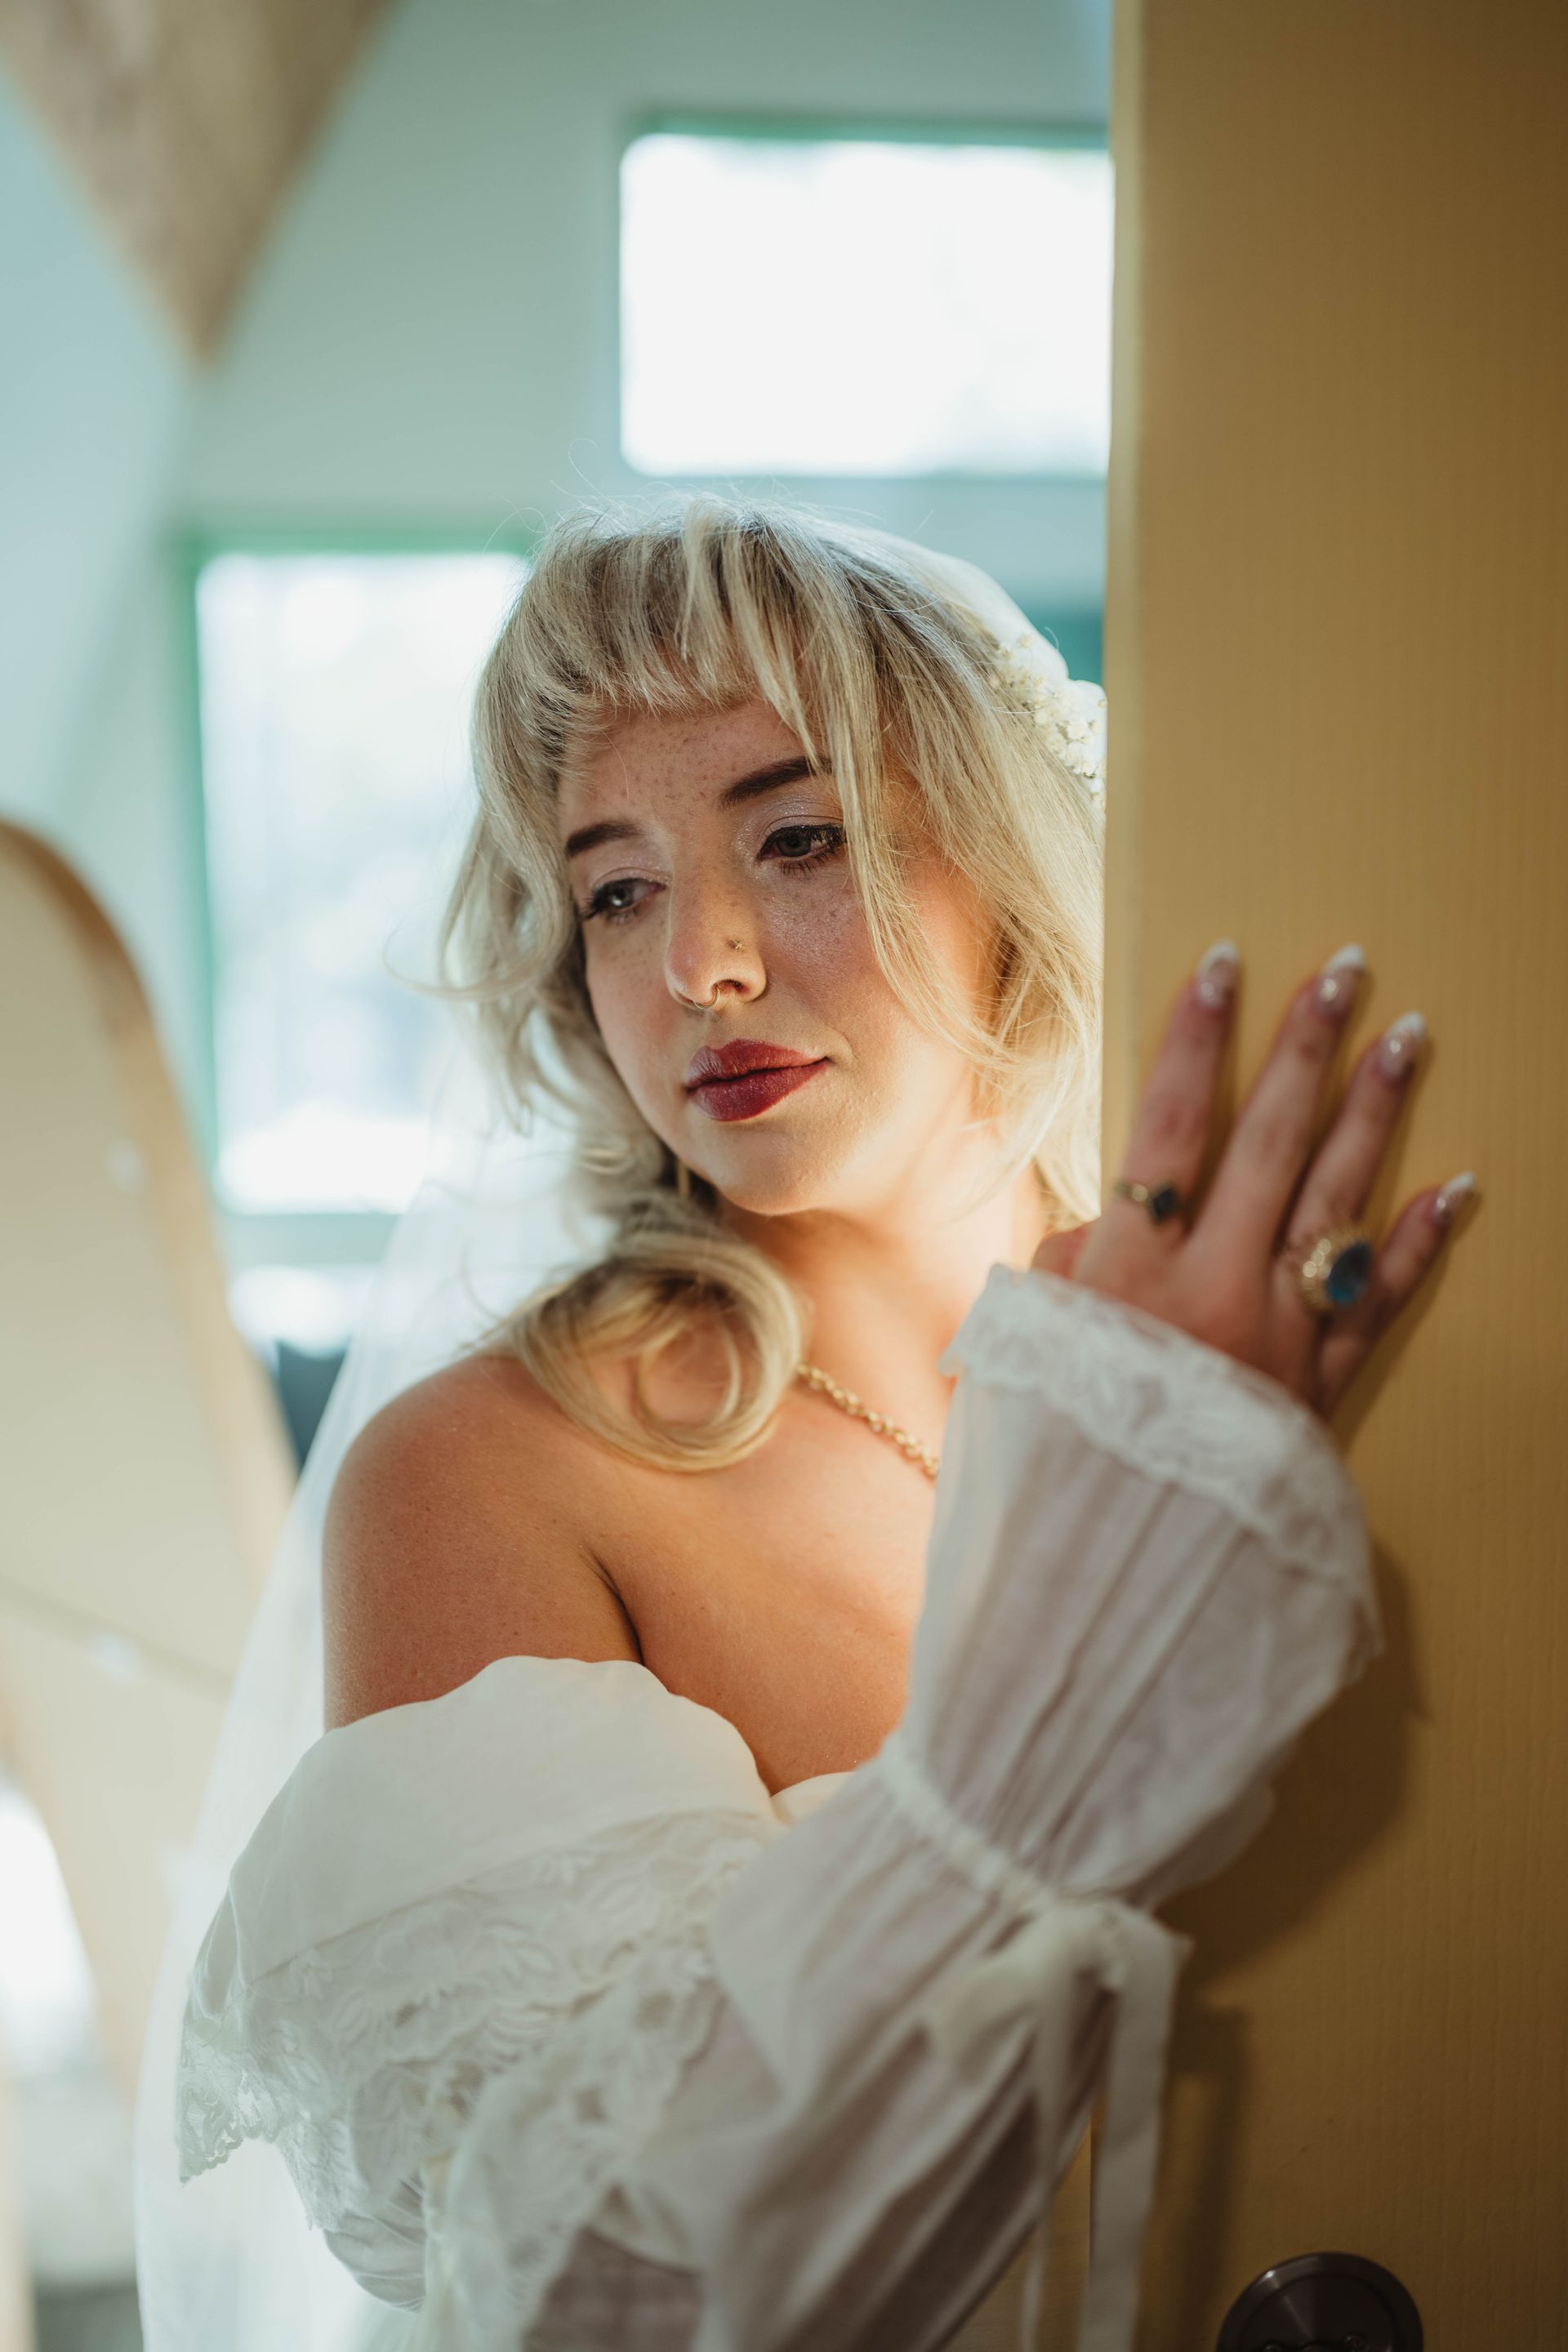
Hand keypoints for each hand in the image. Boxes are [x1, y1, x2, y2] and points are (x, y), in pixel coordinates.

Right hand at [1031, 940, 1478, 1420]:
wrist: (1106, 1583)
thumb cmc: (1045, 1463)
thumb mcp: (1021, 1354)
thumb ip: (1060, 1274)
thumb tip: (1103, 1226)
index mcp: (1124, 1276)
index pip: (1164, 1128)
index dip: (1191, 1043)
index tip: (1223, 964)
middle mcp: (1209, 1293)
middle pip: (1268, 1146)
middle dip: (1304, 1049)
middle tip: (1344, 969)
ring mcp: (1273, 1340)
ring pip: (1334, 1205)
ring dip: (1372, 1114)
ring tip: (1407, 1037)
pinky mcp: (1315, 1391)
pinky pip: (1376, 1304)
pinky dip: (1415, 1245)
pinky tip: (1457, 1188)